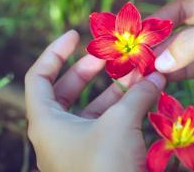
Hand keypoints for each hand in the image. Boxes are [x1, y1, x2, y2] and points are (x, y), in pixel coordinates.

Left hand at [25, 30, 166, 171]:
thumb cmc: (105, 167)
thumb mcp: (119, 124)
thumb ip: (136, 95)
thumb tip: (155, 76)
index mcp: (44, 121)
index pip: (38, 76)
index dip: (54, 52)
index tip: (76, 35)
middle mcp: (54, 134)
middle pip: (65, 91)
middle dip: (89, 71)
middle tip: (110, 55)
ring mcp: (73, 149)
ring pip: (89, 111)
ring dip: (112, 92)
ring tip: (137, 74)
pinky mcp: (93, 162)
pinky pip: (103, 129)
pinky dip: (120, 114)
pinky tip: (144, 100)